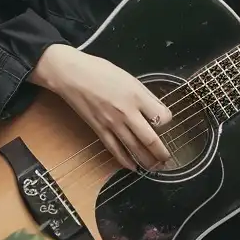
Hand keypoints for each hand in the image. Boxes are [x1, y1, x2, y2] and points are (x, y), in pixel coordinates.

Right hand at [31, 44, 172, 170]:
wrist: (72, 76)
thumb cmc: (100, 71)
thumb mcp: (129, 78)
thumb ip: (143, 96)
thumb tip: (155, 110)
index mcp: (137, 96)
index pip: (161, 116)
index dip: (167, 122)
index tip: (166, 123)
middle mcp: (127, 112)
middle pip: (150, 139)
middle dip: (161, 152)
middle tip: (167, 160)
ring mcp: (112, 124)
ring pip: (134, 148)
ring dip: (146, 160)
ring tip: (155, 167)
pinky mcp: (100, 130)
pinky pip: (115, 149)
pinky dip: (125, 160)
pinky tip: (133, 167)